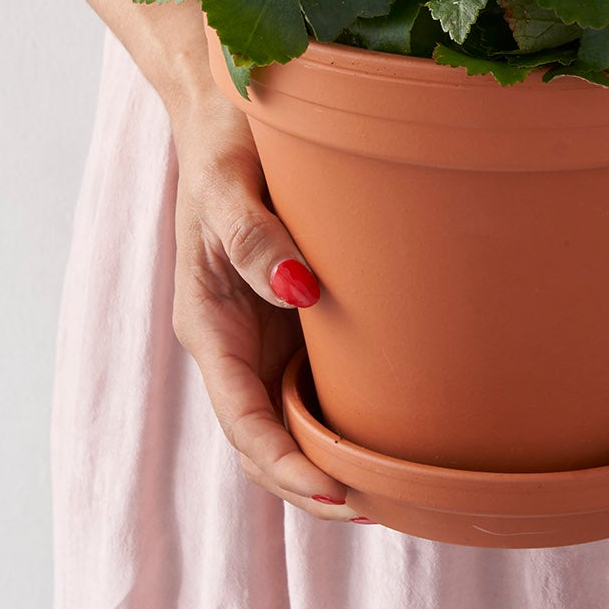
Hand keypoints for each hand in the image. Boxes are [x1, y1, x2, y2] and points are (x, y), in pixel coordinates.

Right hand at [170, 93, 368, 522]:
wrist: (231, 105)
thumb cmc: (223, 141)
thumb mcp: (226, 182)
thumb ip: (251, 236)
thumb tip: (298, 291)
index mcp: (209, 323)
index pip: (243, 421)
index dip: (285, 467)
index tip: (336, 493)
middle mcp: (238, 338)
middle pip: (271, 434)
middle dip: (314, 479)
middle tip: (381, 503)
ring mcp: (268, 326)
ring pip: (296, 410)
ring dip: (334, 450)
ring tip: (399, 481)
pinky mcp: (298, 307)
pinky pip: (320, 368)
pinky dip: (349, 404)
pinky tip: (398, 417)